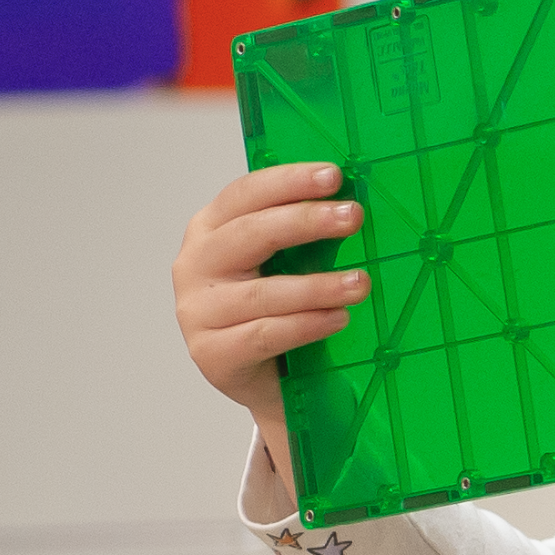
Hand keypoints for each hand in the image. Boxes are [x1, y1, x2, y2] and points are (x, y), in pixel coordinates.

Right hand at [173, 163, 369, 435]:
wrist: (267, 378)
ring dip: (317, 286)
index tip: (333, 175)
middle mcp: (195, 265)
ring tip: (360, 284)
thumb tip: (353, 202)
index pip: (245, 194)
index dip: (288, 182)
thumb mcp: (285, 262)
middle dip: (305, 221)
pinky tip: (338, 319)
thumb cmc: (279, 308)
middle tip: (353, 216)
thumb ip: (303, 233)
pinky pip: (265, 335)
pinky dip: (306, 326)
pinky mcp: (212, 355)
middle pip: (249, 235)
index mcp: (210, 230)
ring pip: (262, 292)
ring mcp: (198, 312)